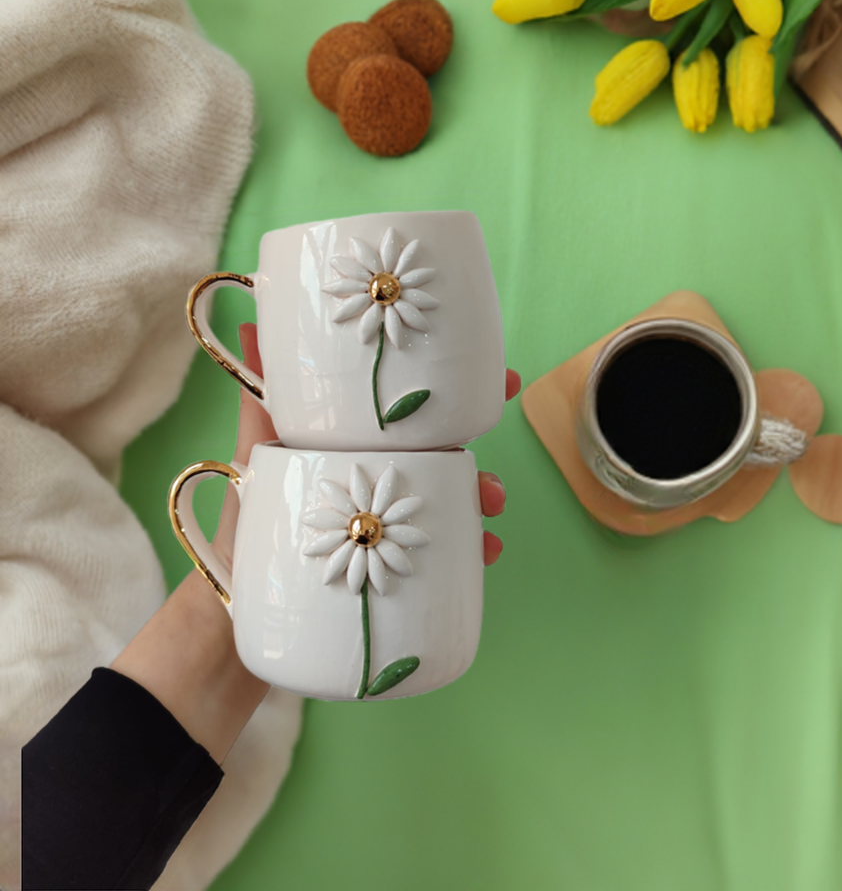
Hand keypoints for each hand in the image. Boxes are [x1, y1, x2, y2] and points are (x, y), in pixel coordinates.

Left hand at [213, 324, 518, 567]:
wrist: (241, 613)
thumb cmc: (248, 528)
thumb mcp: (254, 456)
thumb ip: (259, 399)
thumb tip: (248, 324)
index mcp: (362, 453)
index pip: (418, 420)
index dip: (460, 398)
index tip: (504, 381)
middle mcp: (384, 486)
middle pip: (446, 462)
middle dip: (481, 455)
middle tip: (501, 459)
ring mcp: (394, 530)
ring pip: (453, 506)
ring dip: (482, 501)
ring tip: (491, 506)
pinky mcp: (400, 571)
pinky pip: (446, 556)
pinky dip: (472, 550)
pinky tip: (486, 550)